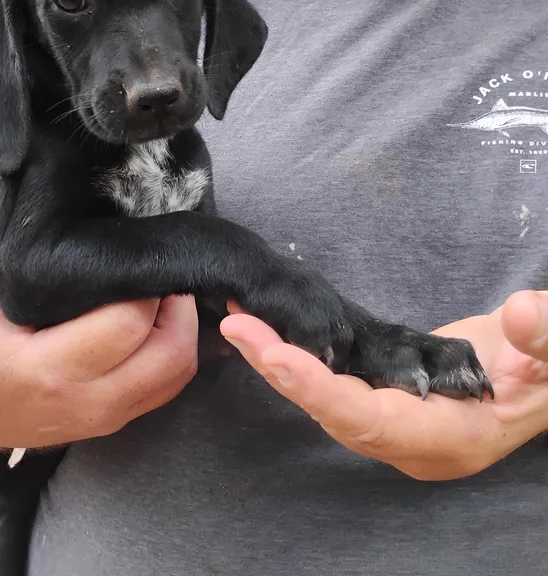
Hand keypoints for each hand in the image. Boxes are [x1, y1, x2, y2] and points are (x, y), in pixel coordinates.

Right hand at [0, 179, 198, 448]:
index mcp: (49, 368)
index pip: (126, 326)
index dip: (143, 288)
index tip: (137, 255)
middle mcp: (87, 400)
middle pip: (168, 351)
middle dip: (175, 304)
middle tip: (159, 270)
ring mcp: (106, 417)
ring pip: (178, 372)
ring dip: (184, 328)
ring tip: (162, 291)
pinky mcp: (116, 421)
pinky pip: (169, 387)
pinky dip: (177, 351)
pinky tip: (159, 321)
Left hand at [220, 293, 547, 479]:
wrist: (536, 385)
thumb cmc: (546, 374)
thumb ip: (543, 341)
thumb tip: (520, 314)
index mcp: (447, 438)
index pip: (371, 420)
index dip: (321, 391)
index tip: (277, 358)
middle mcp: (406, 440)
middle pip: (331, 411)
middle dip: (280, 370)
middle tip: (238, 325)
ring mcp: (390, 423)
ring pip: (322, 398)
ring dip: (278, 361)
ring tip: (240, 319)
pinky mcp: (380, 400)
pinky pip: (329, 383)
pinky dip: (296, 357)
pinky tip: (269, 327)